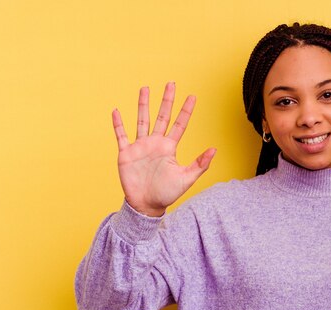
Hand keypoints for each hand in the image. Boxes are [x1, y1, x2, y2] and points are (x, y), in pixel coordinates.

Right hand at [112, 82, 215, 216]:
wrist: (146, 205)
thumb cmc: (167, 193)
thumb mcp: (186, 178)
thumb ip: (200, 164)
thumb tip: (214, 149)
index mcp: (169, 147)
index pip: (180, 124)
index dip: (186, 111)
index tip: (193, 96)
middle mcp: (155, 143)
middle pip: (162, 116)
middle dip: (166, 100)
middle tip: (171, 83)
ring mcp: (140, 147)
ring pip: (142, 120)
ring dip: (143, 105)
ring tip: (145, 88)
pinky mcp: (126, 153)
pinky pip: (121, 135)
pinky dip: (118, 124)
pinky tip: (116, 111)